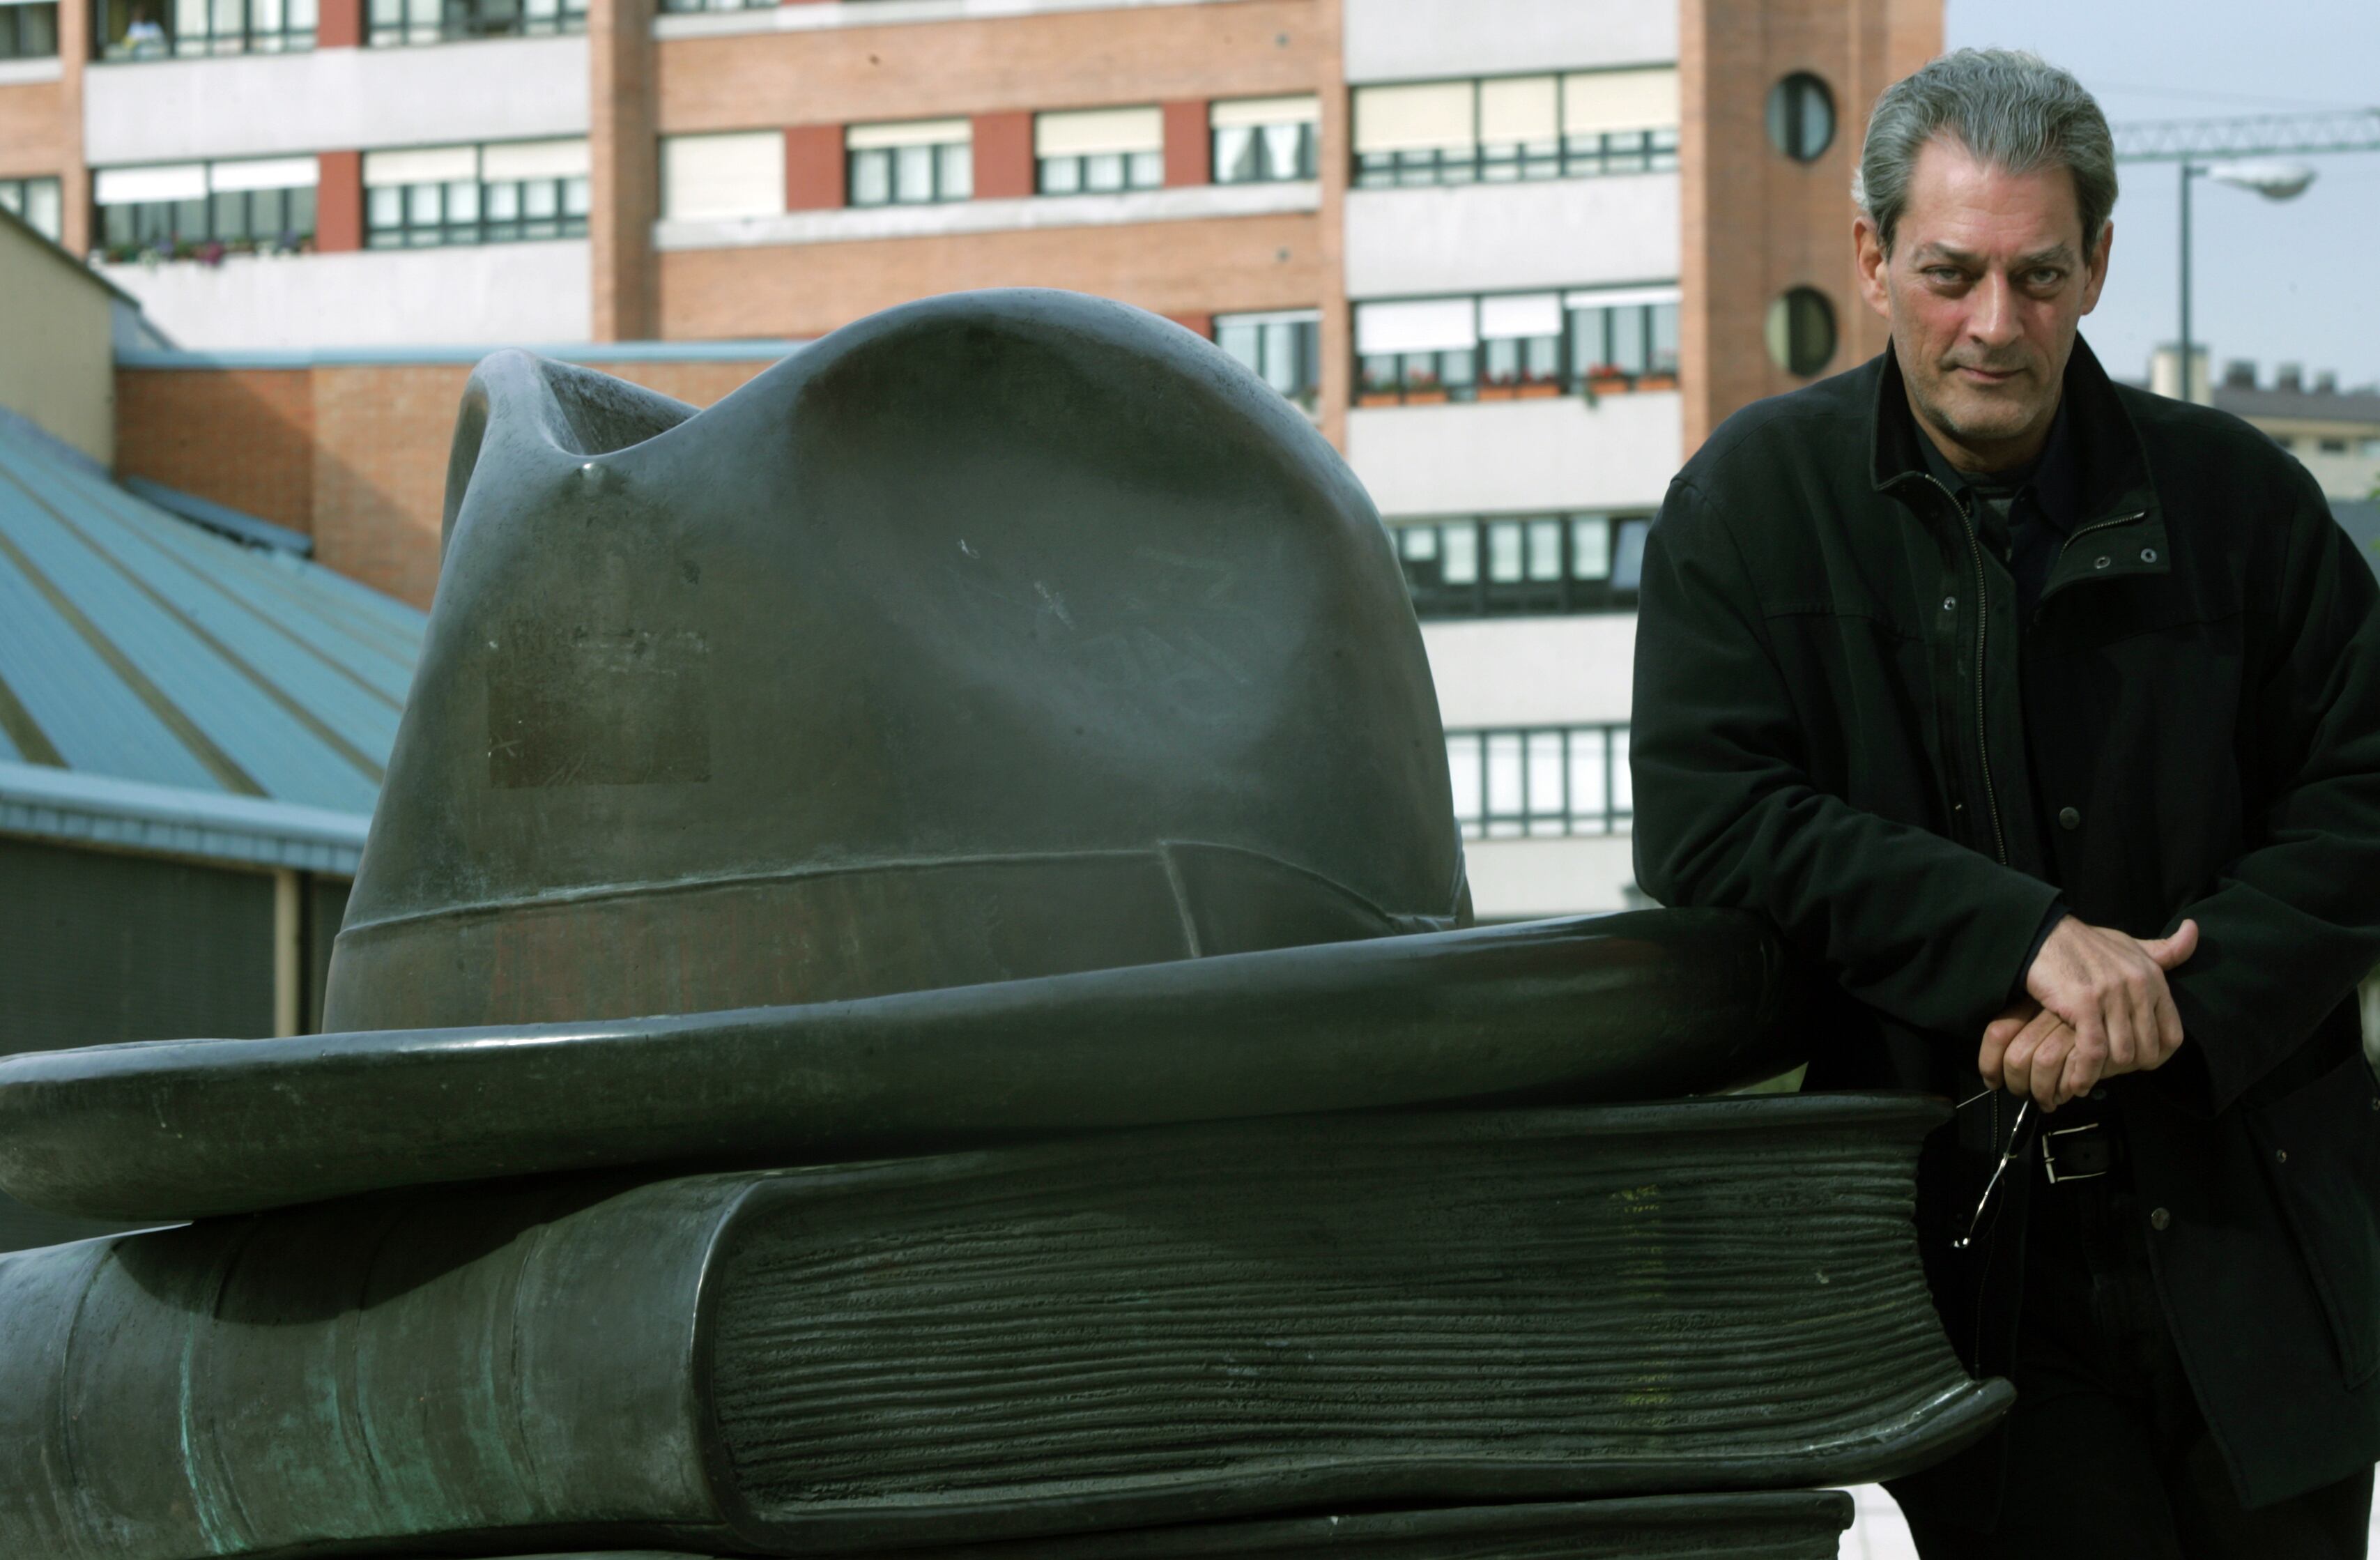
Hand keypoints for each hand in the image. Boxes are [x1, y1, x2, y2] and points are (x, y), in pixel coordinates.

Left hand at [1979, 1001, 2087, 1110]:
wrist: (2124, 1017)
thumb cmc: (2083, 1028)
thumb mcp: (2047, 1023)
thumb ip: (2025, 1040)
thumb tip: (1995, 1075)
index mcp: (2032, 1004)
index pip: (1998, 1033)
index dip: (1989, 1062)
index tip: (1992, 1080)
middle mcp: (2050, 1010)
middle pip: (2018, 1055)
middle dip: (2018, 1084)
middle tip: (2024, 1095)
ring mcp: (2074, 1024)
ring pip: (2044, 1063)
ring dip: (2043, 1090)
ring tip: (2046, 1100)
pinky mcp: (2098, 1039)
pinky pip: (2074, 1068)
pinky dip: (2067, 1087)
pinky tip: (2068, 1092)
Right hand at [2019, 916, 2198, 1094]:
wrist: (2043, 933)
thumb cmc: (2086, 944)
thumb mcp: (2131, 944)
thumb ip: (2165, 949)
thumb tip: (2194, 930)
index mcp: (2153, 977)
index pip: (2172, 1036)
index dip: (2156, 1056)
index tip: (2135, 1062)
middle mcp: (2138, 986)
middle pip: (2146, 1050)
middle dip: (2127, 1068)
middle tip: (2107, 1073)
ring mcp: (2111, 995)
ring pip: (2121, 1054)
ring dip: (2105, 1072)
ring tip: (2091, 1077)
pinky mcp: (2083, 1003)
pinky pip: (2093, 1051)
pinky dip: (2086, 1072)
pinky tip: (2078, 1081)